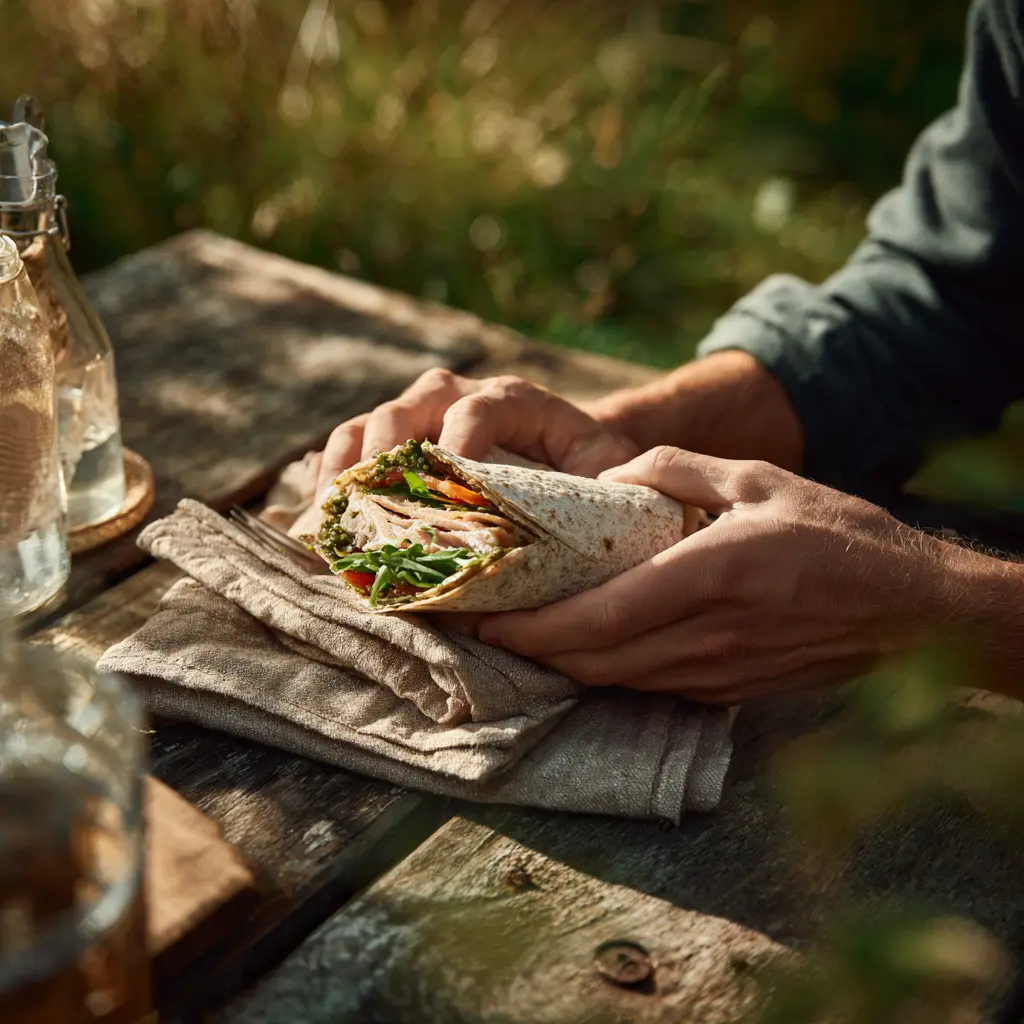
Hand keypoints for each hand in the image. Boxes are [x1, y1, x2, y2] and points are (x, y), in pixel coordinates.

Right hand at [316, 368, 637, 492]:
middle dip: (390, 450)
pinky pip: (349, 449)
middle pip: (414, 405)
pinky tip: (320, 520)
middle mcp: (462, 400)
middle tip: (375, 499)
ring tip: (333, 513)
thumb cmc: (590, 478)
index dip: (463, 438)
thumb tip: (571, 545)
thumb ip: (593, 501)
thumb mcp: (604, 482)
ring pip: (370, 423)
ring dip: (347, 466)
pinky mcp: (394, 446)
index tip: (449, 476)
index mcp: (517, 401)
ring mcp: (421, 420)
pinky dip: (331, 480)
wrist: (573, 466)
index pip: (484, 406)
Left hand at [477, 447, 966, 703]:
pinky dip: (606, 669)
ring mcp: (719, 674)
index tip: (479, 616)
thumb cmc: (837, 533)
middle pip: (592, 662)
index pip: (596, 619)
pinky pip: (649, 686)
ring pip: (615, 681)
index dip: (528, 628)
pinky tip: (588, 643)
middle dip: (527, 651)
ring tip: (519, 632)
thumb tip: (606, 482)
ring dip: (561, 664)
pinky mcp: (730, 692)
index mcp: (712, 575)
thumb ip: (674, 469)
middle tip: (479, 625)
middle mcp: (708, 637)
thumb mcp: (757, 477)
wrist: (911, 608)